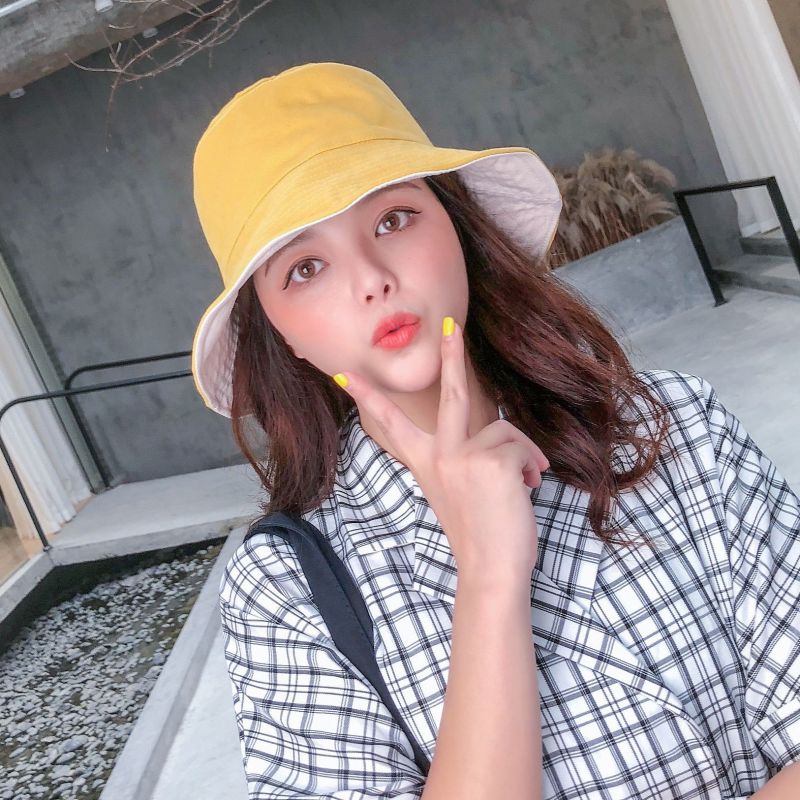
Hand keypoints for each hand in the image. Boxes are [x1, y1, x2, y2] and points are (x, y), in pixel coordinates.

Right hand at [331, 316, 547, 587]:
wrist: (490, 573)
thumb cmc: (479, 538)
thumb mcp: (462, 493)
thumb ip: (469, 459)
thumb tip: (507, 438)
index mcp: (425, 464)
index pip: (390, 424)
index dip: (368, 397)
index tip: (344, 375)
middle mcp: (439, 455)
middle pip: (449, 395)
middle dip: (451, 355)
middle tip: (451, 324)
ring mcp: (462, 455)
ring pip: (504, 431)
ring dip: (523, 456)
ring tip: (525, 484)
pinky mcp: (490, 458)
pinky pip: (522, 447)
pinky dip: (532, 466)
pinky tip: (528, 489)